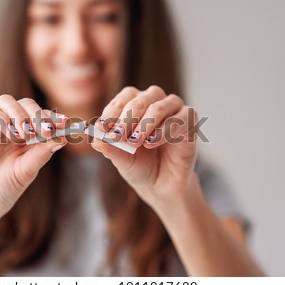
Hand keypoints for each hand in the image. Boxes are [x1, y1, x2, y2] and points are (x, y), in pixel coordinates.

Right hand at [0, 95, 67, 235]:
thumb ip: (41, 153)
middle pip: (23, 104)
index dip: (52, 117)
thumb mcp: (26, 171)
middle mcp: (4, 125)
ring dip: (19, 115)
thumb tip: (62, 137)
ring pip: (4, 102)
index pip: (39, 116)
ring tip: (26, 134)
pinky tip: (9, 133)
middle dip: (37, 115)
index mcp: (21, 134)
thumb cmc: (2, 190)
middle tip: (46, 129)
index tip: (66, 124)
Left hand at [91, 86, 198, 210]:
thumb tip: (96, 140)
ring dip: (145, 124)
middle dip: (127, 118)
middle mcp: (154, 102)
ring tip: (135, 141)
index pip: (123, 99)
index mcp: (134, 105)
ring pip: (159, 107)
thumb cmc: (139, 165)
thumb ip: (110, 148)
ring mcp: (173, 110)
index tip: (102, 127)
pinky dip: (164, 131)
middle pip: (140, 100)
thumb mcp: (120, 159)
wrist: (161, 185)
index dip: (112, 112)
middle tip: (118, 135)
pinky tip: (152, 143)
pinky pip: (179, 119)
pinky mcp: (189, 122)